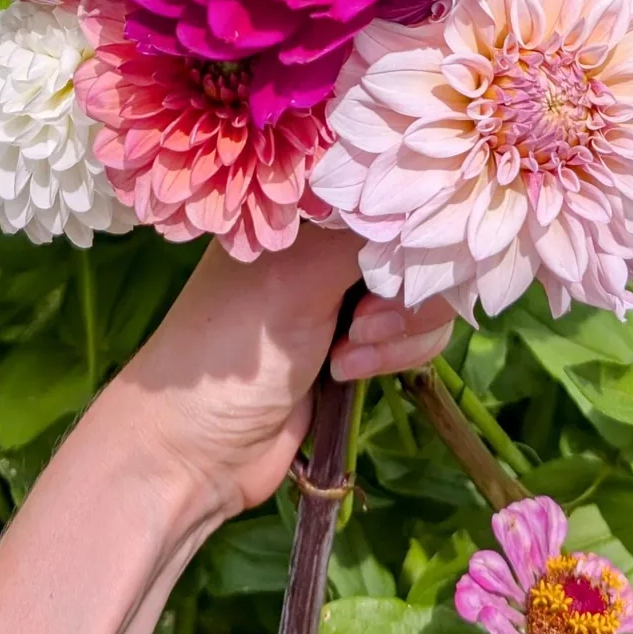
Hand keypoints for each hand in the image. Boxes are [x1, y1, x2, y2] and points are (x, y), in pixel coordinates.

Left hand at [115, 227, 452, 524]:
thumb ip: (370, 234)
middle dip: (407, 288)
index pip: (389, 183)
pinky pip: (417, 334)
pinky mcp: (364, 342)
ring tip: (349, 355)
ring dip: (402, 331)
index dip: (411, 216)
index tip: (402, 256)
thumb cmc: (235, 347)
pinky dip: (398, 354)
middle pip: (419, 239)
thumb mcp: (301, 276)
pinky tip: (349, 374)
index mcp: (306, 204)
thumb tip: (432, 201)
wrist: (199, 450)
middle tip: (362, 321)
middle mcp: (330, 239)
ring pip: (425, 291)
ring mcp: (348, 292)